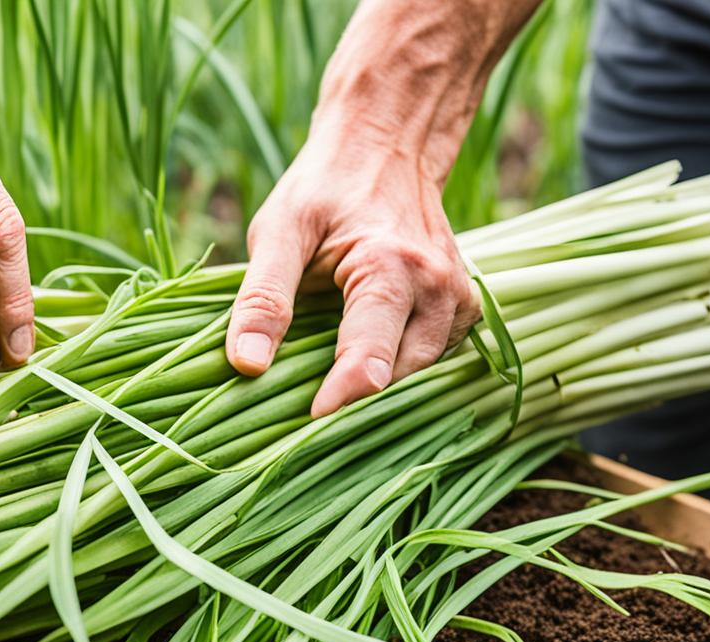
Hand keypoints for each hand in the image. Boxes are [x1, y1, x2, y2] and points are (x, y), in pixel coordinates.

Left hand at [227, 119, 478, 417]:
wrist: (384, 147)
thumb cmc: (323, 188)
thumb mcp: (278, 231)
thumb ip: (262, 297)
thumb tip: (246, 365)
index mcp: (393, 268)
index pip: (368, 364)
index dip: (334, 404)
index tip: (298, 426)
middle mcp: (440, 289)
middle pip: (398, 380)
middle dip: (353, 403)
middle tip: (300, 416)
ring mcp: (460, 301)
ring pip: (419, 377)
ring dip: (376, 391)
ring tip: (326, 389)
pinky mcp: (463, 310)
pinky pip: (431, 361)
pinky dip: (397, 371)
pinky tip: (359, 362)